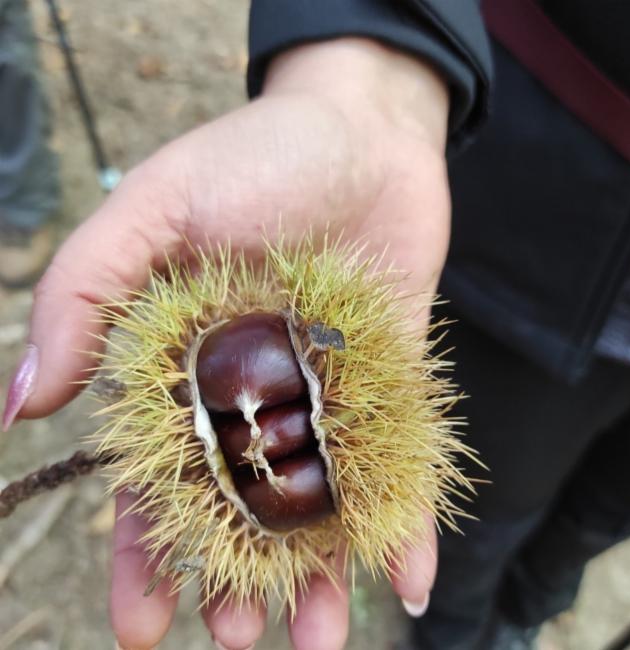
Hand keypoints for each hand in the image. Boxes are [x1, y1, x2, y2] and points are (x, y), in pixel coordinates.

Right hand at [4, 38, 449, 649]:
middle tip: (241, 642)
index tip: (146, 627)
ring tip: (316, 638)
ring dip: (317, 572)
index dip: (146, 552)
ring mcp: (327, 393)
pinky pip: (400, 466)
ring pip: (318, 504)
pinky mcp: (394, 385)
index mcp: (189, 366)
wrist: (366, 133)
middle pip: (241, 508)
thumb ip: (84, 296)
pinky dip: (407, 519)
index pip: (159, 476)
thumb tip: (21, 402)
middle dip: (238, 577)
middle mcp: (255, 391)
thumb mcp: (155, 208)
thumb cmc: (257, 157)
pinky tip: (408, 579)